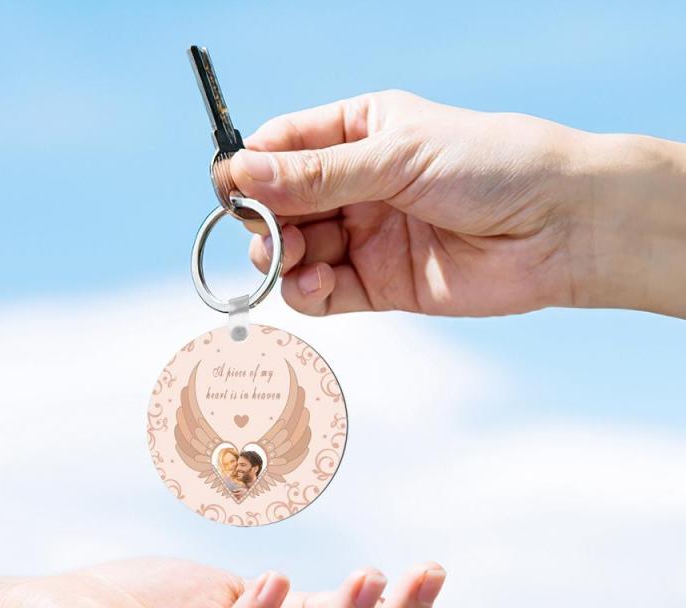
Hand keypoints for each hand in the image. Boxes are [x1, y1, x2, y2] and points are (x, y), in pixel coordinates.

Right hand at [230, 90, 685, 317]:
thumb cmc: (493, 167)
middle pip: (282, 204)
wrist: (560, 228)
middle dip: (266, 220)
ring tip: (293, 258)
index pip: (285, 146)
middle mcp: (358, 185)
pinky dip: (309, 293)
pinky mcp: (380, 285)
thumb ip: (318, 174)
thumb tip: (241, 174)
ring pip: (296, 252)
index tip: (229, 188)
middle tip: (269, 231)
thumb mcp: (398, 156)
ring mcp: (367, 236)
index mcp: (361, 133)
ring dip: (282, 258)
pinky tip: (317, 284)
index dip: (252, 168)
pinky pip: (325, 292)